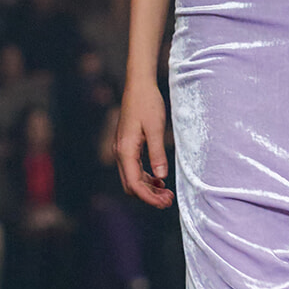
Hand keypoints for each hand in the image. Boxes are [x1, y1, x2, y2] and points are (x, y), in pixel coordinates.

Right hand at [115, 80, 172, 208]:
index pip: (134, 184)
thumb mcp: (156, 128)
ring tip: (167, 193)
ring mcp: (121, 150)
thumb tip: (161, 177)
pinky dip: (145, 178)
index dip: (149, 198)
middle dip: (149, 197)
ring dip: (148, 189)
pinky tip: (159, 181)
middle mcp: (119, 152)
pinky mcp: (126, 146)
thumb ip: (158, 153)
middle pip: (131, 185)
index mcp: (125, 150)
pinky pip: (134, 169)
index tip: (165, 203)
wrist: (139, 85)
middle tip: (169, 200)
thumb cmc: (148, 103)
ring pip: (132, 179)